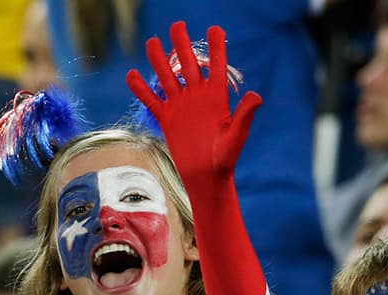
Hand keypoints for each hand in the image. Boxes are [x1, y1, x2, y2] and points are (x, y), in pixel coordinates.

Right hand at [126, 22, 260, 184]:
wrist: (206, 176)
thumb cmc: (225, 158)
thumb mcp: (236, 136)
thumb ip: (243, 115)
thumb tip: (255, 96)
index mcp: (216, 97)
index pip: (215, 66)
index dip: (216, 47)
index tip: (214, 29)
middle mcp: (197, 97)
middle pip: (187, 64)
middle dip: (182, 45)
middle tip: (177, 25)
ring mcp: (180, 106)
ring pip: (167, 77)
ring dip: (159, 60)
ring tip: (152, 42)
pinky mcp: (167, 119)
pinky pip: (152, 100)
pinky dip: (141, 89)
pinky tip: (131, 75)